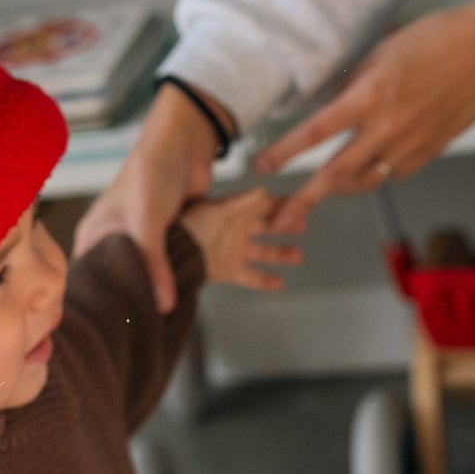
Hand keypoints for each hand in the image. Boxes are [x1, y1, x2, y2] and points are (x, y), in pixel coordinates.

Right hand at [74, 82, 235, 312]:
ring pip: (153, 277)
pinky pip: (176, 265)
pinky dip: (184, 278)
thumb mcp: (146, 221)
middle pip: (122, 284)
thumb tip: (164, 306)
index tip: (110, 333)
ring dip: (165, 294)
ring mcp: (144, 241)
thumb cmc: (150, 173)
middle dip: (134, 307)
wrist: (183, 140)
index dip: (100, 305)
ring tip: (171, 327)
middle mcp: (116, 242)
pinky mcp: (171, 237)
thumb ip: (154, 263)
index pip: (91, 281)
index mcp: (97, 237)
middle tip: (144, 336)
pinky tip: (192, 300)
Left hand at [180, 188, 301, 291]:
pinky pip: (250, 276)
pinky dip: (265, 281)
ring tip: (297, 255)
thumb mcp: (217, 210)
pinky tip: (279, 283)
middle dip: (286, 226)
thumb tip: (263, 190)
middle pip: (267, 228)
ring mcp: (233, 251)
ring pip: (263, 252)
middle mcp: (236, 230)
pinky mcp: (228, 270)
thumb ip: (242, 202)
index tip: (300, 203)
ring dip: (280, 254)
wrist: (171, 252)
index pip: (264, 206)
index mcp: (235, 212)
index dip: (282, 204)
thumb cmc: (187, 225)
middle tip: (303, 225)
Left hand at [254, 0, 474, 227]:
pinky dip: (373, 175)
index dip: (283, 154)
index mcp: (371, 96)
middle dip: (303, 200)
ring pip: (364, 180)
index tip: (260, 166)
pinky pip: (392, 173)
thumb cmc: (439, 39)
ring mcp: (411, 143)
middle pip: (335, 174)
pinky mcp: (431, 151)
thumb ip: (354, 85)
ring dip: (337, 190)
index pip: (315, 132)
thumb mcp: (382, 52)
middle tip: (279, 219)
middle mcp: (388, 126)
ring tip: (317, 194)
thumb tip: (329, 105)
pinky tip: (364, 171)